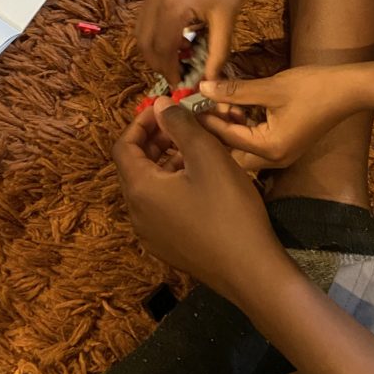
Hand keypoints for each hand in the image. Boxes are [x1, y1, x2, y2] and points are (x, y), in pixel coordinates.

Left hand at [113, 97, 285, 303]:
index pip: (123, 147)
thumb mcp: (206, 156)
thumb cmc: (228, 208)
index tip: (166, 108)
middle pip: (135, 167)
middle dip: (156, 141)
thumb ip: (180, 125)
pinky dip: (173, 185)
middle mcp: (137, 214)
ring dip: (167, 162)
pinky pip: (162, 207)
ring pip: (151, 187)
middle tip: (184, 125)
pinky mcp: (169, 247)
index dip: (141, 122)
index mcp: (139, 190)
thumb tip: (159, 104)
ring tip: (198, 149)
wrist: (251, 270)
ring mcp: (152, 235)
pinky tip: (203, 181)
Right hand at [136, 0, 249, 84]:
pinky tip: (180, 39)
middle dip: (159, 64)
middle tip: (178, 75)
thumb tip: (210, 81)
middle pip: (145, 43)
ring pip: (142, 32)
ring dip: (156, 50)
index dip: (169, 71)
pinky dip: (157, 34)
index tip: (181, 84)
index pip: (162, 50)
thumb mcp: (226, 21)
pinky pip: (147, 19)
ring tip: (180, 59)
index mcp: (172, 7)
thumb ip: (217, 54)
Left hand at [198, 66, 351, 170]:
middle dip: (215, 128)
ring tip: (217, 102)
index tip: (185, 106)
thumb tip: (204, 87)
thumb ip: (235, 90)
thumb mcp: (270, 88)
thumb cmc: (314, 88)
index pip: (226, 138)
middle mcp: (274, 159)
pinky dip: (243, 126)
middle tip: (200, 106)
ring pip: (242, 146)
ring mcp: (281, 155)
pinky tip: (236, 107)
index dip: (205, 120)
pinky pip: (255, 141)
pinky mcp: (286, 146)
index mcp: (269, 149)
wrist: (350, 90)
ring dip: (228, 126)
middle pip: (231, 150)